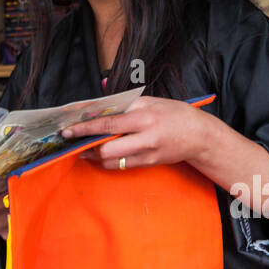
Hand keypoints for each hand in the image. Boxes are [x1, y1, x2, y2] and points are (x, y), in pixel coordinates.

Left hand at [62, 96, 212, 170]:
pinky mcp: (149, 164)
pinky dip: (108, 161)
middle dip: (86, 147)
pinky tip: (99, 155)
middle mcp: (145, 138)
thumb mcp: (151, 102)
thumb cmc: (175, 114)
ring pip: (113, 161)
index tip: (68, 129)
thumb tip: (99, 109)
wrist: (200, 136)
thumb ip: (126, 106)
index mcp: (144, 118)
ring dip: (94, 156)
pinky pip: (123, 166)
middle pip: (107, 149)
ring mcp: (147, 154)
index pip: (108, 124)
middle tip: (72, 141)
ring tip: (83, 148)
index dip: (85, 128)